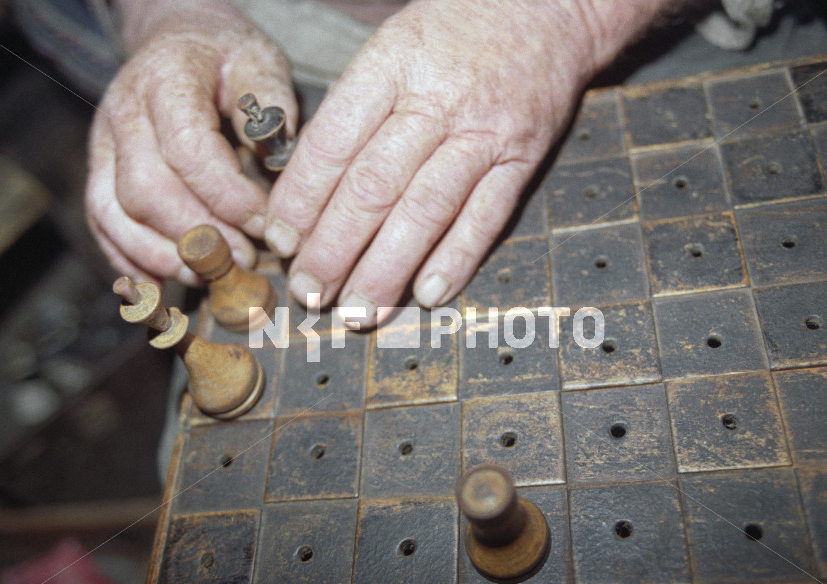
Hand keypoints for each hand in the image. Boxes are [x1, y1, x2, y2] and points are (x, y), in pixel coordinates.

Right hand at [87, 0, 296, 284]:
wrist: (178, 42)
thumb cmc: (226, 59)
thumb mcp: (259, 61)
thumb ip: (270, 102)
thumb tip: (274, 155)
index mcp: (165, 79)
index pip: (187, 150)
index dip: (227, 197)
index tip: (265, 224)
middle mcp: (122, 112)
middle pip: (146, 191)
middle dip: (199, 235)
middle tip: (246, 258)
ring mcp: (102, 144)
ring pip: (115, 213)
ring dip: (164, 256)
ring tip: (211, 274)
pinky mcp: (98, 171)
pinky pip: (102, 224)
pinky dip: (132, 260)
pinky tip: (168, 281)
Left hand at [263, 0, 630, 324]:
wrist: (547, 8)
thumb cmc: (456, 28)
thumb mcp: (392, 45)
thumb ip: (354, 110)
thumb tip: (306, 189)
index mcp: (392, 65)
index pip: (333, 142)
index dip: (301, 200)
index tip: (279, 241)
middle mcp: (437, 101)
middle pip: (374, 187)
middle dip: (334, 249)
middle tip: (308, 292)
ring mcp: (483, 133)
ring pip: (424, 212)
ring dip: (386, 269)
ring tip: (357, 311)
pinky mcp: (522, 159)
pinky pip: (485, 218)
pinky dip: (455, 260)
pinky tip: (425, 296)